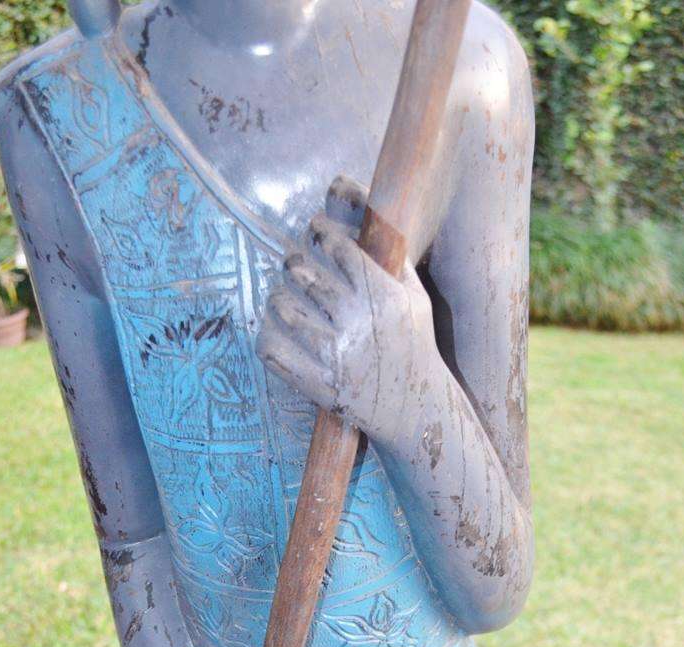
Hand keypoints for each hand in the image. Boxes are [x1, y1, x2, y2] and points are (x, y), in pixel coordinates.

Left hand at [257, 175, 440, 448]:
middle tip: (296, 263)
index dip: (317, 231)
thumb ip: (390, 253)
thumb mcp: (414, 297)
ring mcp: (335, 357)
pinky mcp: (318, 386)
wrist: (416, 411)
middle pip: (302, 271)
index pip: (335, 246)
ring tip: (286, 296)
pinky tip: (277, 329)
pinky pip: (272, 350)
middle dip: (294, 261)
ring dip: (278, 297)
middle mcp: (358, 324)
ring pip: (281, 306)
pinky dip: (267, 335)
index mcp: (383, 296)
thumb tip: (359, 198)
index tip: (314, 232)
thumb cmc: (414, 346)